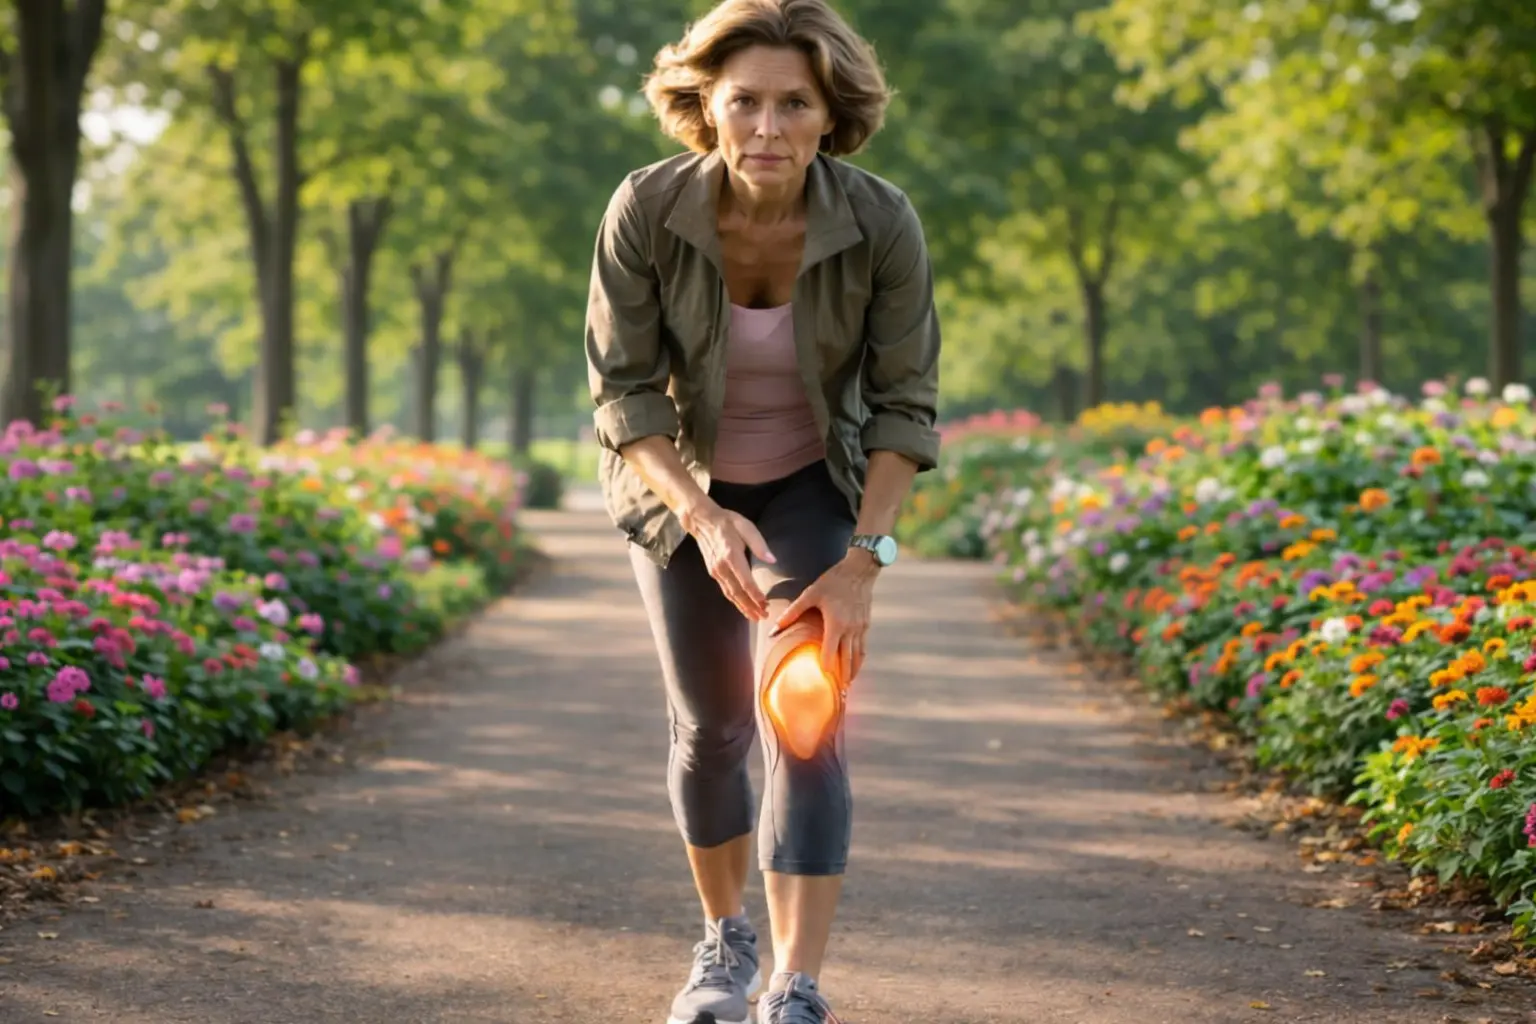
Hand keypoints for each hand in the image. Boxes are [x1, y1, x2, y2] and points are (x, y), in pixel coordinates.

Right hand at [684, 500, 775, 619]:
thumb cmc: (727, 522)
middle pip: (737, 593)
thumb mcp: (745, 526)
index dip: (755, 595)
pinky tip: (743, 606)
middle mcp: (722, 567)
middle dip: (751, 607)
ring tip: (755, 616)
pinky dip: (735, 600)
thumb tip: (772, 560)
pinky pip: (726, 590)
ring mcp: (716, 571)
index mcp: (731, 555)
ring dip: (743, 607)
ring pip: (730, 594)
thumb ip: (759, 544)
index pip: (745, 581)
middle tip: (764, 617)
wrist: (702, 521)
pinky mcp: (713, 572)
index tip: (765, 604)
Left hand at [773, 553, 878, 684]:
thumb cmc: (833, 581)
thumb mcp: (811, 594)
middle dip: (843, 677)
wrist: (860, 570)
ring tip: (848, 685)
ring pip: (858, 656)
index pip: (831, 653)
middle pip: (848, 660)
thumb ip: (792, 612)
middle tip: (840, 694)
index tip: (823, 681)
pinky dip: (859, 659)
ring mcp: (861, 628)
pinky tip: (856, 665)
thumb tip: (773, 627)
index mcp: (836, 624)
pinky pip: (863, 647)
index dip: (827, 669)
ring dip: (853, 671)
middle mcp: (850, 629)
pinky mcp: (866, 624)